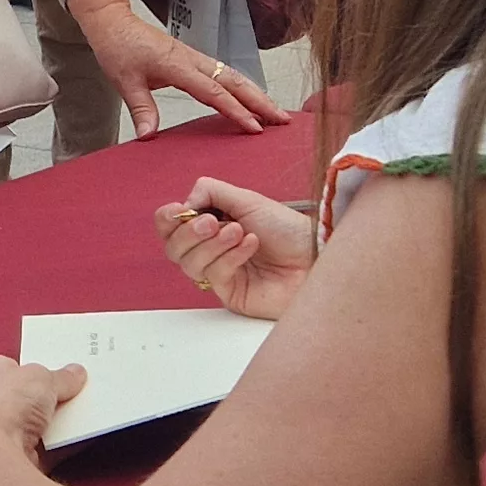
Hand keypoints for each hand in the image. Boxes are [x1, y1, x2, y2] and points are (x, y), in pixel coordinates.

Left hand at [0, 354, 86, 456]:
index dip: (38, 369)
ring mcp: (2, 433)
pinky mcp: (16, 457)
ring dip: (57, 422)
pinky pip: (46, 449)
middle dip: (52, 398)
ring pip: (39, 425)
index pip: (16, 368)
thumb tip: (74, 374)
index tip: (62, 370)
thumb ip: (61, 377)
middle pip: (30, 399)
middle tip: (76, 392)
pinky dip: (61, 445)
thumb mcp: (44, 377)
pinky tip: (77, 439)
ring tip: (81, 414)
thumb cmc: (6, 402)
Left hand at [64, 0, 278, 137]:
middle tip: (282, 119)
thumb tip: (148, 136)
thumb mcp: (124, 81)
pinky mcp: (193, 59)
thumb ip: (140, 108)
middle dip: (260, 100)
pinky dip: (241, 87)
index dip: (235, 111)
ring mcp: (195, 58)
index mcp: (178, 66)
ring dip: (255, 93)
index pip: (214, 92)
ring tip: (275, 112)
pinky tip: (250, 99)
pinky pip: (223, 74)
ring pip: (233, 76)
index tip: (254, 127)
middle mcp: (193, 60)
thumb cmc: (118, 47)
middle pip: (234, 81)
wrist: (113, 22)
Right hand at [156, 176, 320, 320]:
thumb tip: (185, 203)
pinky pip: (213, 275)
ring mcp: (219, 273)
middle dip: (188, 232)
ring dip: (212, 244)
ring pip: (188, 263)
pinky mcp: (230, 293)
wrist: (317, 254)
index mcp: (211, 224)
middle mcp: (211, 250)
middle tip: (211, 222)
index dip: (168, 219)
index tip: (179, 210)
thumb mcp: (247, 200)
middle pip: (172, 247)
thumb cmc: (289, 229)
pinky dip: (230, 256)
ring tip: (239, 232)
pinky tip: (250, 245)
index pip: (171, 225)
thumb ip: (210, 192)